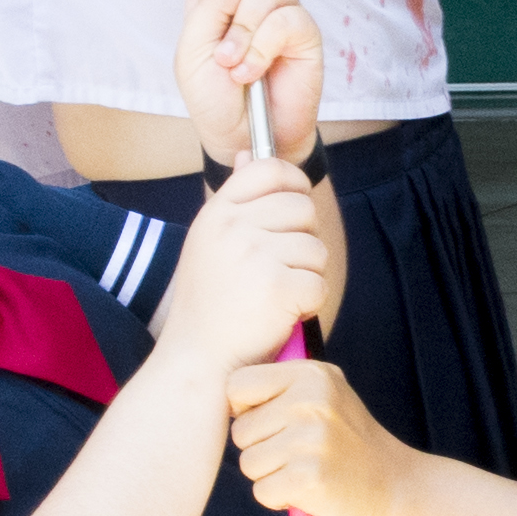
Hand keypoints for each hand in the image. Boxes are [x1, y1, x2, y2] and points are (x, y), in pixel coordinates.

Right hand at [149, 153, 333, 375]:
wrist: (198, 361)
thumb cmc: (208, 306)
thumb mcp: (208, 243)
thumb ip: (233, 199)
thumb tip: (248, 154)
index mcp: (217, 213)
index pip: (269, 169)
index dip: (293, 182)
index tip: (294, 207)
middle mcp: (233, 228)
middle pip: (302, 208)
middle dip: (303, 240)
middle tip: (280, 270)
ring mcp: (255, 256)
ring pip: (316, 249)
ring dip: (307, 276)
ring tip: (275, 296)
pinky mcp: (278, 288)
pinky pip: (319, 284)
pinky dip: (309, 305)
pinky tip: (282, 315)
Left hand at [173, 0, 324, 157]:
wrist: (239, 136)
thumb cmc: (212, 94)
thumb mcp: (190, 49)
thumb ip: (209, 6)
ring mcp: (280, 12)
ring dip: (243, 28)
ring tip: (232, 64)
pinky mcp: (303, 33)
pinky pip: (285, 19)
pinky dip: (261, 45)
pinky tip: (252, 69)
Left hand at [225, 354, 410, 515]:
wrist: (395, 485)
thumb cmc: (350, 442)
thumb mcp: (327, 393)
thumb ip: (283, 385)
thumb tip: (228, 393)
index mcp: (310, 375)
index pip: (237, 385)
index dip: (245, 410)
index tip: (269, 422)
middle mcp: (310, 401)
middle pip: (240, 431)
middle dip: (261, 449)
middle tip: (298, 453)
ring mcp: (310, 440)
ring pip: (248, 463)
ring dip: (270, 475)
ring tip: (304, 470)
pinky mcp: (308, 478)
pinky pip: (262, 491)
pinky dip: (280, 498)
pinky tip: (307, 490)